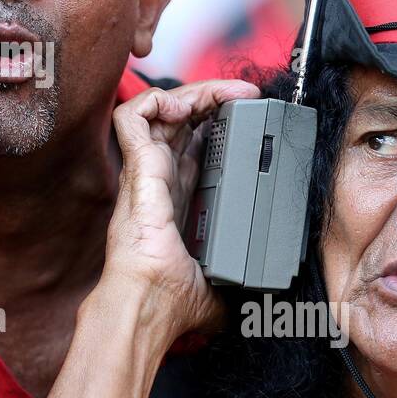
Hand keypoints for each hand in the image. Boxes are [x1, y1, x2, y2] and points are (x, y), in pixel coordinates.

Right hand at [100, 79, 260, 342]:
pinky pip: (132, 116)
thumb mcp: (222, 286)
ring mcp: (145, 171)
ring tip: (222, 92)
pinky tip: (185, 106)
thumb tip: (264, 295)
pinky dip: (156, 100)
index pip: (194, 143)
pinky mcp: (136, 169)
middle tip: (245, 94)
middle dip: (212, 96)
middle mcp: (160, 178)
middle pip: (181, 118)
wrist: (150, 307)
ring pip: (159, 108)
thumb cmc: (172, 302)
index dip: (219, 122)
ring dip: (192, 90)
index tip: (250, 116)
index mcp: (179, 196)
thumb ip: (240, 282)